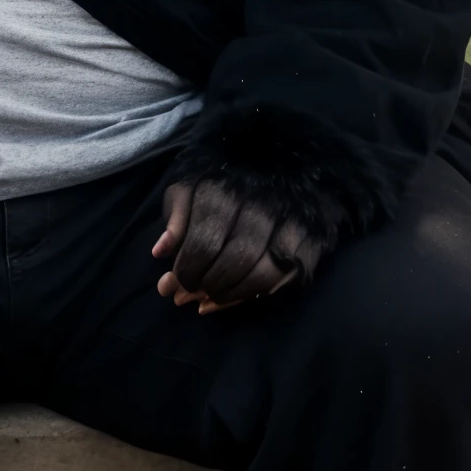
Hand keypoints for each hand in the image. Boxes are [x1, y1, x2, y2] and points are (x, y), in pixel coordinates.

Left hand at [152, 179, 326, 312]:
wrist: (286, 169)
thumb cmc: (226, 183)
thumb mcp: (192, 187)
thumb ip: (176, 217)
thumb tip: (160, 252)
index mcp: (228, 190)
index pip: (205, 240)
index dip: (187, 269)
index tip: (170, 284)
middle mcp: (262, 206)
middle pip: (235, 258)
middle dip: (206, 285)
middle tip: (184, 298)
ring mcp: (291, 225)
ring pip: (262, 273)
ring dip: (230, 294)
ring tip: (206, 301)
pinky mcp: (310, 243)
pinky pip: (284, 278)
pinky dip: (256, 295)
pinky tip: (233, 299)